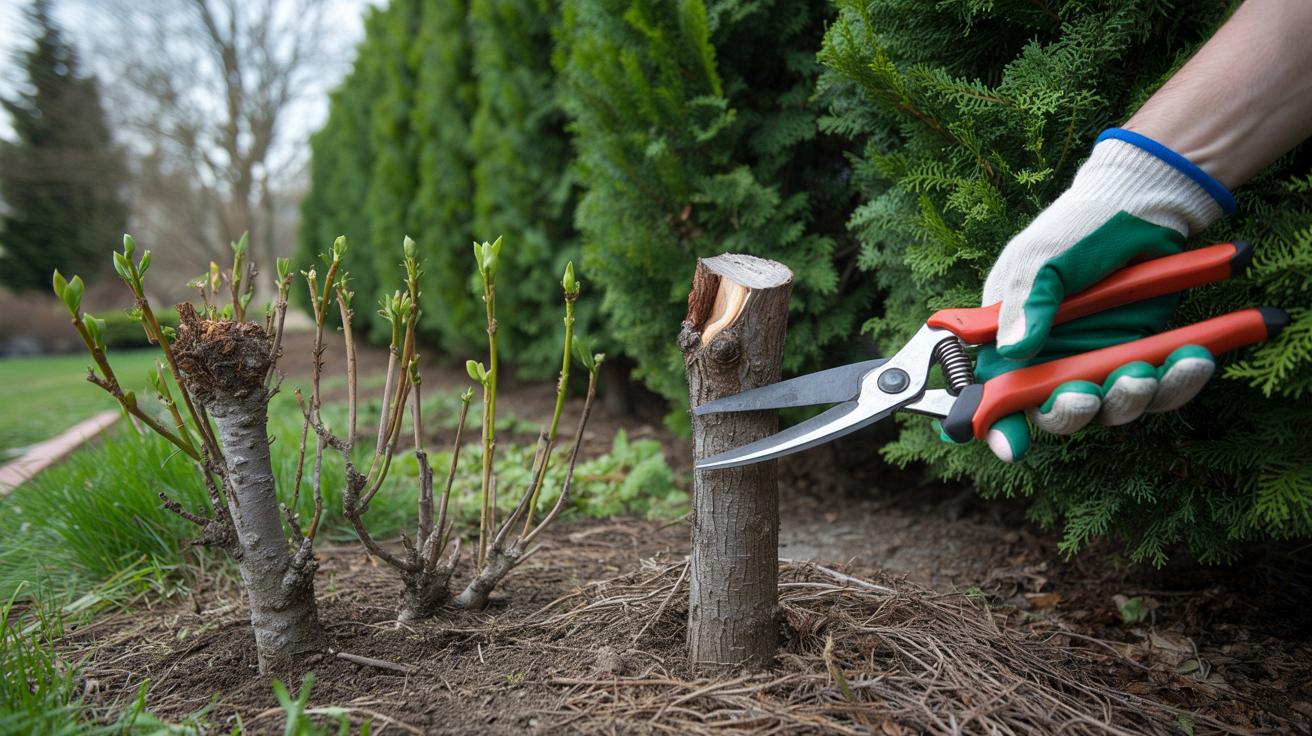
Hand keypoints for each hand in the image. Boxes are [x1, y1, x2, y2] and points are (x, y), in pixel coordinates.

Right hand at [974, 130, 1233, 461]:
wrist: (1143, 202)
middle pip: (1055, 413)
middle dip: (1071, 412)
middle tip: (1085, 396)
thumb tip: (1011, 350)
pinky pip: (1162, 389)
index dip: (999, 425)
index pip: (995, 393)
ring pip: (1112, 408)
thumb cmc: (1078, 226)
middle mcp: (1052, 359)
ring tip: (1147, 369)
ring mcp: (1098, 361)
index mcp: (1011, 338)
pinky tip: (1194, 359)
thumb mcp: (1038, 257)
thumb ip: (1024, 304)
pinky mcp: (1144, 356)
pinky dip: (1179, 381)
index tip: (1012, 443)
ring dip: (1129, 397)